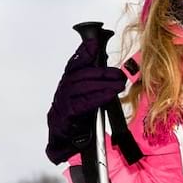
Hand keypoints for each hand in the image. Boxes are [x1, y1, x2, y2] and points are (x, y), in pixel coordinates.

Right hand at [45, 38, 126, 164]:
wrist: (67, 141)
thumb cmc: (79, 116)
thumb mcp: (89, 95)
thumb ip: (96, 80)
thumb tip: (110, 67)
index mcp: (68, 82)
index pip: (75, 63)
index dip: (84, 52)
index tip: (94, 42)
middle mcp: (63, 89)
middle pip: (82, 74)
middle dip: (103, 72)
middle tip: (120, 74)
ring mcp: (63, 102)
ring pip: (82, 86)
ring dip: (103, 83)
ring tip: (119, 84)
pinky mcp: (66, 115)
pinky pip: (83, 103)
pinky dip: (97, 97)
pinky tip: (109, 95)